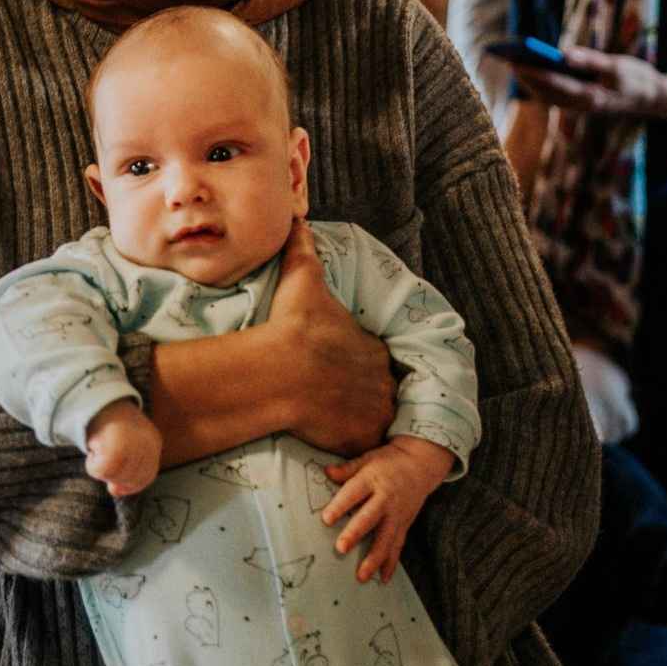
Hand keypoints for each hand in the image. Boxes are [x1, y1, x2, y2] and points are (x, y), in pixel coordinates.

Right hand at [84, 398, 163, 497]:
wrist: (96, 399)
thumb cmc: (111, 423)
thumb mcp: (127, 444)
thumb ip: (127, 469)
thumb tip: (116, 491)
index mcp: (154, 441)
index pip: (147, 475)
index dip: (132, 485)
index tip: (117, 486)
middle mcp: (147, 444)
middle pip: (132, 479)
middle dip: (115, 476)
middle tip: (103, 459)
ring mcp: (132, 446)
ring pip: (116, 477)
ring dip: (102, 470)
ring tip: (98, 450)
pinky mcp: (115, 448)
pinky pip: (102, 471)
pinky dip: (93, 466)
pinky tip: (93, 450)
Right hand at [266, 220, 395, 457]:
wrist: (283, 370)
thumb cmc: (295, 325)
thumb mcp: (303, 277)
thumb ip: (303, 247)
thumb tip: (297, 218)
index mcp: (373, 348)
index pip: (375, 356)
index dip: (359, 362)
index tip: (338, 366)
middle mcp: (382, 381)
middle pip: (379, 390)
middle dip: (363, 394)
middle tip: (334, 396)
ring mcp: (374, 413)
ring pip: (374, 419)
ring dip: (359, 420)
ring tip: (333, 421)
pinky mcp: (361, 440)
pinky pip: (362, 447)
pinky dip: (352, 446)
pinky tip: (332, 442)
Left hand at [322, 435, 452, 582]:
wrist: (420, 464)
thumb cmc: (388, 461)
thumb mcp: (368, 459)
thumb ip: (348, 469)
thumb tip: (326, 472)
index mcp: (373, 480)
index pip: (354, 493)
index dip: (341, 505)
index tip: (326, 518)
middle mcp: (386, 499)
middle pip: (370, 517)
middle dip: (356, 533)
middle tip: (341, 548)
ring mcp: (397, 514)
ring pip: (386, 538)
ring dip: (374, 558)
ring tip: (361, 576)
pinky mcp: (404, 524)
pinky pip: (398, 546)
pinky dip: (391, 563)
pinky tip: (383, 579)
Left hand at [509, 45, 666, 120]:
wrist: (653, 99)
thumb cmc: (636, 78)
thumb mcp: (617, 66)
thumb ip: (591, 60)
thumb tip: (564, 53)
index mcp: (590, 96)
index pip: (553, 83)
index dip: (532, 71)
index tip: (515, 60)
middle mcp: (581, 107)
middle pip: (545, 93)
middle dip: (525, 77)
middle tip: (509, 58)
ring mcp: (580, 109)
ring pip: (547, 98)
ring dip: (530, 83)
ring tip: (516, 63)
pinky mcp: (582, 106)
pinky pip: (555, 98)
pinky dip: (542, 85)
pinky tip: (535, 69)